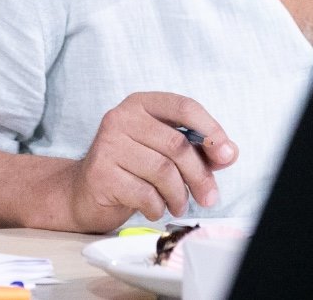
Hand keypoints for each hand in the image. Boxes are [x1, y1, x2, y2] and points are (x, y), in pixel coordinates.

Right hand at [65, 91, 237, 231]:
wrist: (83, 192)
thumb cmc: (130, 168)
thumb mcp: (164, 152)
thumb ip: (197, 149)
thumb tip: (230, 153)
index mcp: (141, 104)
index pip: (184, 107)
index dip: (211, 130)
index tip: (227, 154)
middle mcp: (121, 118)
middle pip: (176, 145)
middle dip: (200, 175)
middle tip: (209, 197)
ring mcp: (108, 144)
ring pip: (163, 171)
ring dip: (179, 195)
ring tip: (179, 205)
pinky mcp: (101, 173)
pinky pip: (144, 193)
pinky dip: (157, 206)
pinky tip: (155, 208)